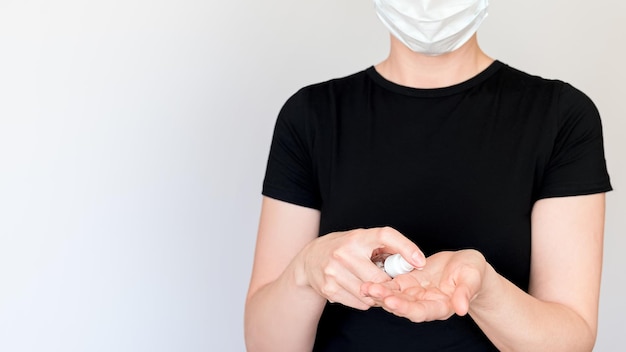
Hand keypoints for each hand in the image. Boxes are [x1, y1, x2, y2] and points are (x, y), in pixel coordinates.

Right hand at [297, 227, 424, 310]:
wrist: (310, 259)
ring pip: (370, 294)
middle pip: (379, 277)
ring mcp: (334, 271)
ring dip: (377, 295)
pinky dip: (364, 301)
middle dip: (389, 284)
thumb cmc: (344, 248)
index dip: (405, 248)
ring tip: (372, 286)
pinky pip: (359, 303)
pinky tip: (358, 290)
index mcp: (357, 237)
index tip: (420, 262)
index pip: (385, 236)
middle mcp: (344, 252)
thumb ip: (385, 248)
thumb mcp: (362, 239)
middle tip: (390, 284)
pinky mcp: (329, 288)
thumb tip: (415, 262)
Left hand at [360, 249, 486, 321]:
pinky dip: (381, 284)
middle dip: (386, 300)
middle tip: (370, 291)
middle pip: (403, 306)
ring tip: (365, 287)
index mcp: (441, 306)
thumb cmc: (472, 272)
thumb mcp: (472, 279)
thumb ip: (465, 293)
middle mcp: (425, 304)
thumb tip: (462, 308)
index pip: (421, 311)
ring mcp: (415, 295)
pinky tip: (368, 281)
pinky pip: (392, 286)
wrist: (466, 266)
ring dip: (379, 293)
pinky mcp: (408, 283)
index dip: (406, 308)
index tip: (392, 301)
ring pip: (394, 297)